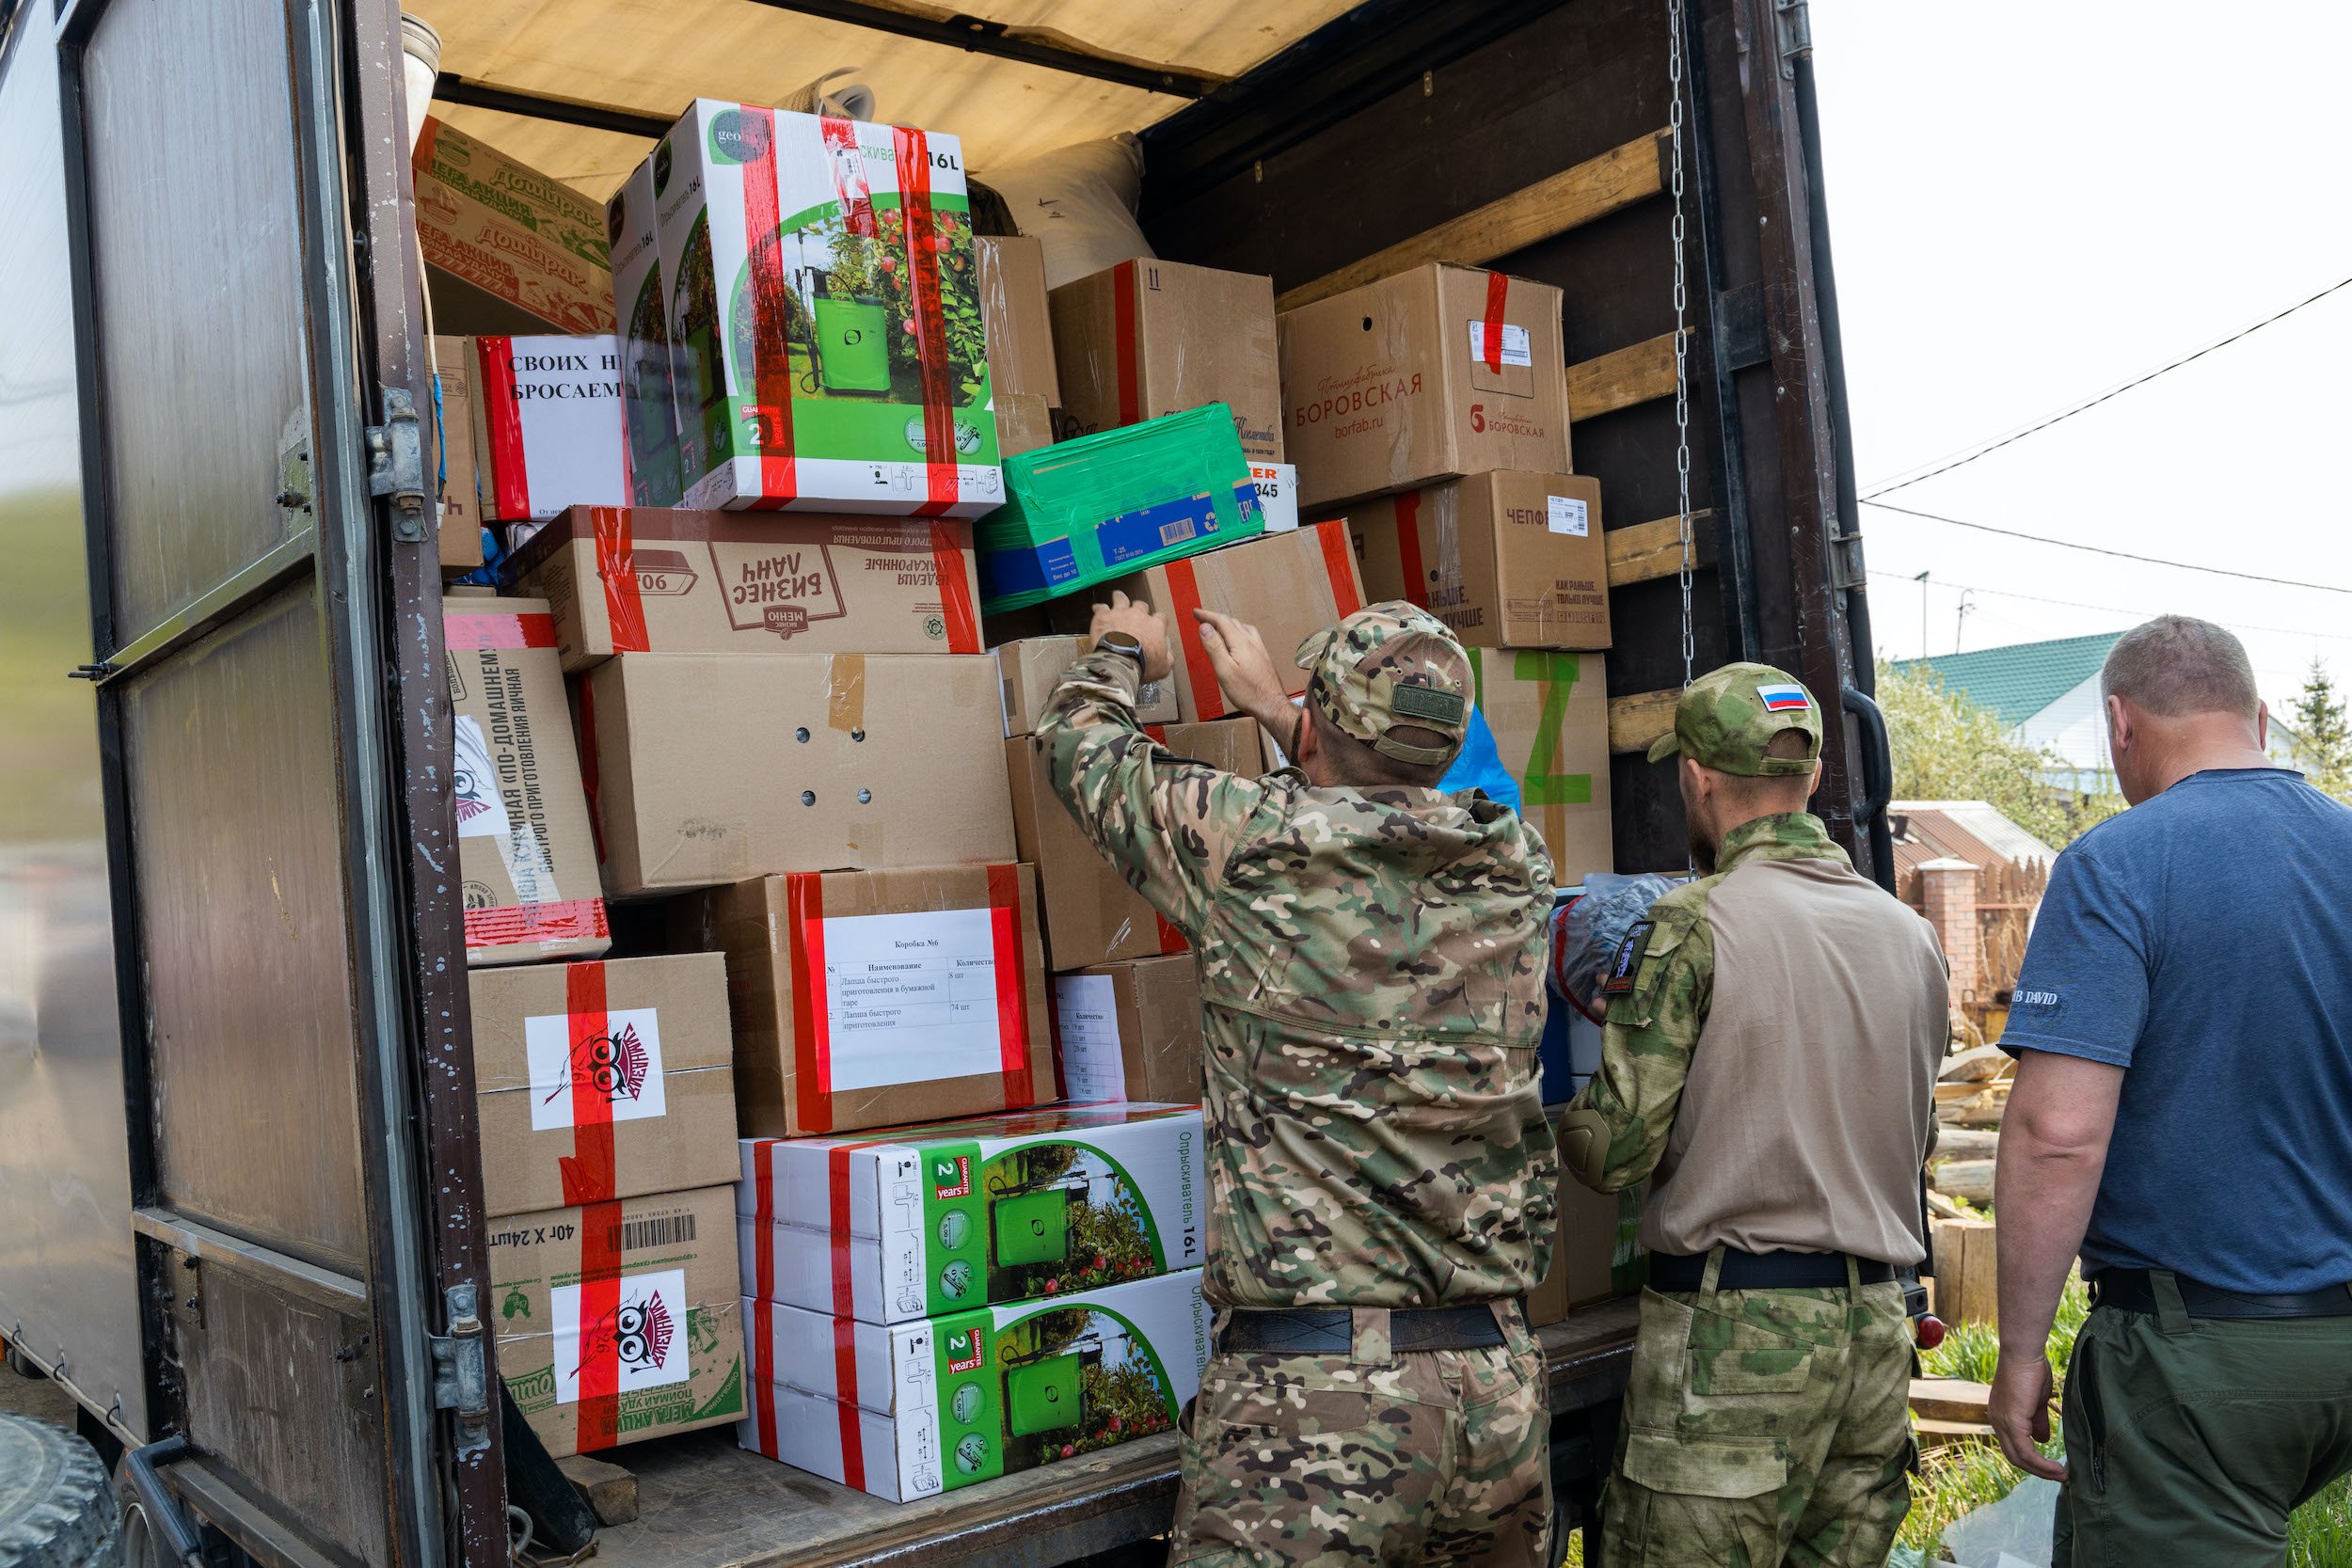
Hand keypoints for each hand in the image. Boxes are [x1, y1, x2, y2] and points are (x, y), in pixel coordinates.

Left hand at [1087, 590, 1172, 681]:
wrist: (1120, 662)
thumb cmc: (1142, 664)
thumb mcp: (1163, 666)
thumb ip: (1167, 657)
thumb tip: (1167, 656)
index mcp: (1155, 626)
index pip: (1160, 618)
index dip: (1157, 621)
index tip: (1154, 625)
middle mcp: (1139, 615)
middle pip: (1141, 605)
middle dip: (1139, 608)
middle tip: (1135, 614)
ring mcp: (1120, 613)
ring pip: (1121, 599)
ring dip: (1120, 599)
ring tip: (1118, 598)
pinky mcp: (1104, 616)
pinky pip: (1101, 607)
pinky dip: (1099, 608)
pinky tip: (1097, 609)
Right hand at [1193, 608, 1291, 726]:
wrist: (1271, 704)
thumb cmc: (1247, 691)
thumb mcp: (1224, 670)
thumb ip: (1214, 647)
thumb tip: (1204, 627)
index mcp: (1241, 642)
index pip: (1222, 621)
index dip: (1207, 615)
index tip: (1196, 612)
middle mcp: (1252, 642)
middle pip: (1233, 622)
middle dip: (1216, 618)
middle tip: (1202, 618)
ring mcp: (1260, 649)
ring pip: (1243, 627)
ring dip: (1228, 623)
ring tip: (1218, 625)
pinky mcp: (1263, 656)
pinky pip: (1250, 635)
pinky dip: (1239, 631)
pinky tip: (1239, 639)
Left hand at [1987, 1348, 2066, 1480]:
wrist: (2024, 1353)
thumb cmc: (2031, 1371)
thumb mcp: (2036, 1402)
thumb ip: (2037, 1422)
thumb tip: (2043, 1440)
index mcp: (2001, 1417)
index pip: (2013, 1447)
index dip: (2032, 1461)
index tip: (2051, 1467)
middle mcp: (1997, 1421)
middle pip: (2014, 1457)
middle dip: (2038, 1470)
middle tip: (2059, 1476)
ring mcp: (2002, 1422)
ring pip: (2019, 1457)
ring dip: (2042, 1470)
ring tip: (2062, 1475)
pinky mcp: (2012, 1421)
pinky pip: (2026, 1451)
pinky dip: (2042, 1463)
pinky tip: (2057, 1468)